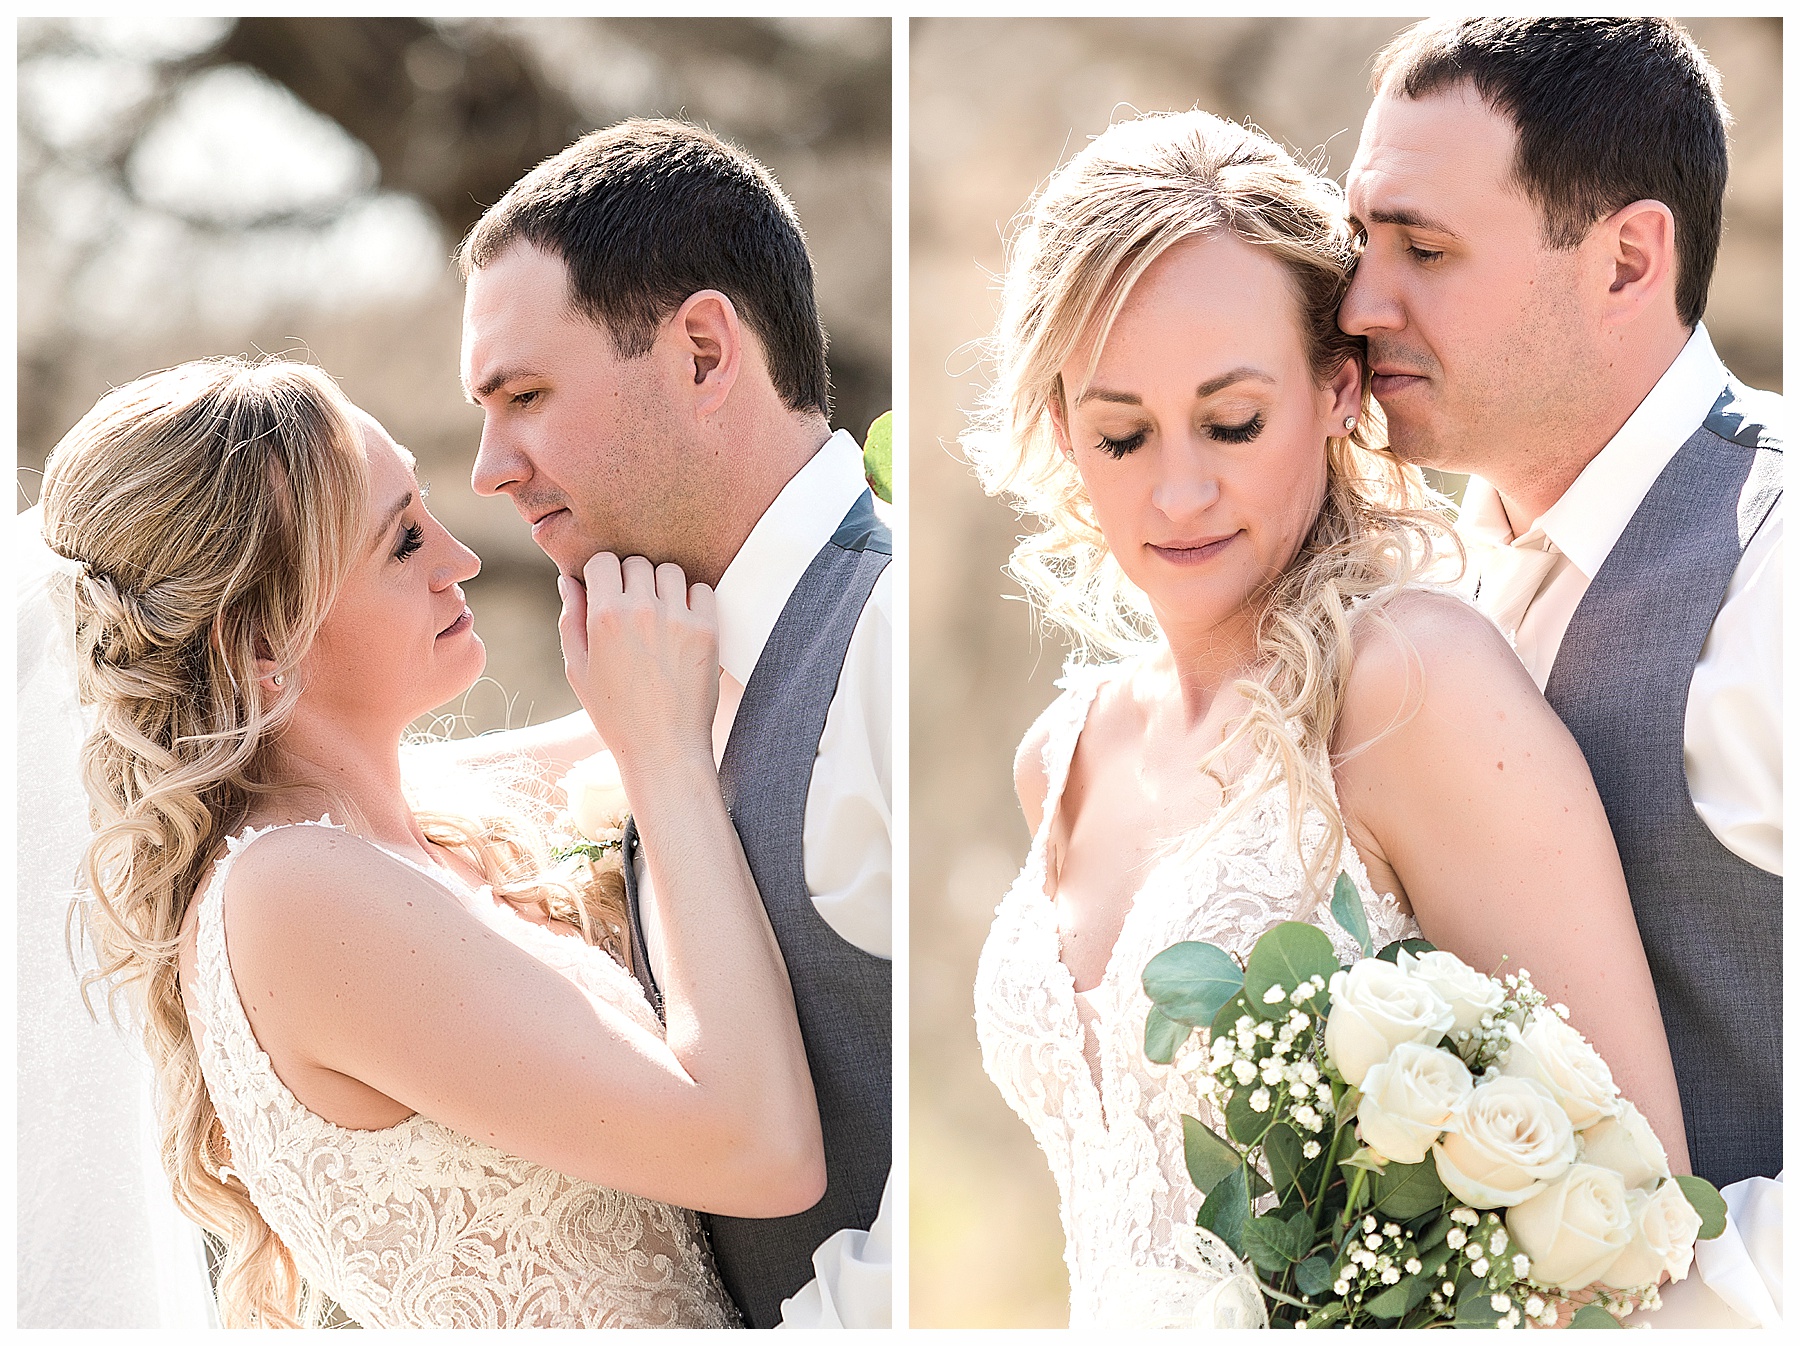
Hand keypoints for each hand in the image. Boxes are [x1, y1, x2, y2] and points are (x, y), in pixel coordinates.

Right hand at [558, 554, 718, 780]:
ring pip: (670, 571)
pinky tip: (683, 623)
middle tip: (633, 610)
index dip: (602, 575)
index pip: (603, 561)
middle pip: (637, 563)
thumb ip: (571, 619)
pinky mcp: (707, 630)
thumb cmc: (615, 713)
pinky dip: (693, 599)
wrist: (664, 748)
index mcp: (605, 616)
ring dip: (663, 587)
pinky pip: (702, 589)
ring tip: (659, 617)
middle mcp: (642, 610)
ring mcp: (678, 618)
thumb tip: (567, 580)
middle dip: (632, 580)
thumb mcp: (578, 669)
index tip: (607, 593)